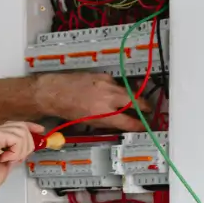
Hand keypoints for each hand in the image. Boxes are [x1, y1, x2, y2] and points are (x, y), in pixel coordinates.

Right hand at [0, 121, 43, 194]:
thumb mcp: (4, 166)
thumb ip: (13, 157)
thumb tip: (22, 154)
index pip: (16, 126)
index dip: (30, 127)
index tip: (40, 130)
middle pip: (21, 127)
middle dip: (27, 144)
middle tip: (18, 158)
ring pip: (22, 132)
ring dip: (21, 150)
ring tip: (9, 160)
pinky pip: (17, 138)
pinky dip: (16, 151)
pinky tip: (5, 158)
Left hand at [35, 72, 150, 131]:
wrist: (55, 92)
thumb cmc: (68, 110)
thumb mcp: (89, 122)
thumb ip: (108, 122)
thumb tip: (122, 124)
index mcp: (104, 114)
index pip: (129, 122)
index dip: (139, 125)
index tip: (144, 126)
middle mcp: (108, 99)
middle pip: (137, 103)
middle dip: (145, 107)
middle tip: (148, 110)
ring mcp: (107, 85)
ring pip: (129, 91)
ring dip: (134, 97)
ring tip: (137, 102)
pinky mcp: (104, 76)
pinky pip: (117, 83)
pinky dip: (118, 89)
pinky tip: (113, 92)